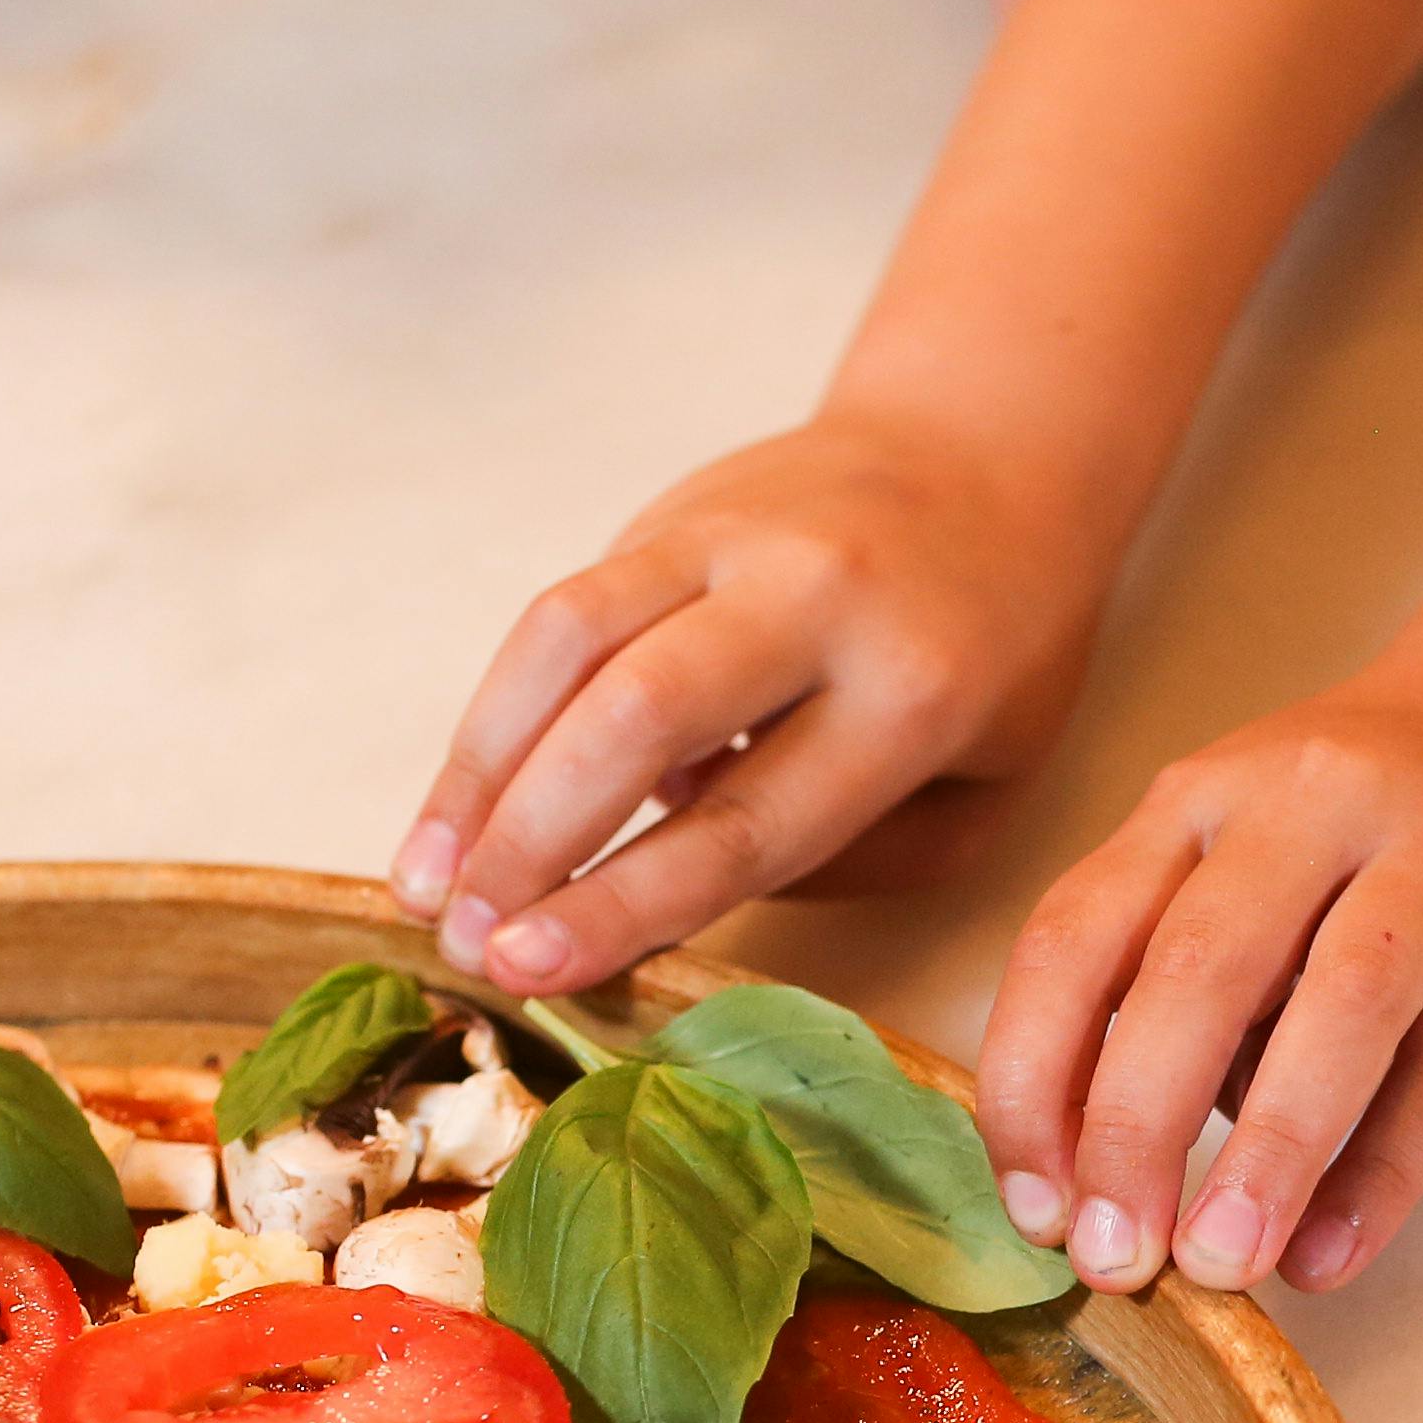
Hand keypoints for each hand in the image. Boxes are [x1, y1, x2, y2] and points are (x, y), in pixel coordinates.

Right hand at [391, 410, 1104, 996]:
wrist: (989, 452)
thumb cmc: (997, 657)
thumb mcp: (985, 785)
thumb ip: (849, 857)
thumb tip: (666, 867)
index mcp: (913, 688)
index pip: (752, 820)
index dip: (628, 900)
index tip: (534, 969)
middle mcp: (814, 595)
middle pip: (638, 714)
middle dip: (532, 840)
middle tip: (467, 944)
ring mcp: (729, 537)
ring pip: (567, 639)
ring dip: (479, 772)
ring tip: (425, 885)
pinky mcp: (667, 514)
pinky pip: (561, 615)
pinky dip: (496, 714)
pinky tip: (459, 808)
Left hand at [977, 669, 1422, 1296]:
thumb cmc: (1348, 835)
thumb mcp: (1233, 862)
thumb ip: (1170, 983)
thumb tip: (1099, 1185)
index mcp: (1195, 798)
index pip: (1078, 938)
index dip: (1035, 1079)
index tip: (1032, 1208)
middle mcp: (1303, 802)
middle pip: (1201, 967)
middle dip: (1136, 1129)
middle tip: (1116, 1263)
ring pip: (1343, 1003)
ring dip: (1269, 1150)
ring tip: (1223, 1264)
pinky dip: (1386, 1169)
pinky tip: (1332, 1255)